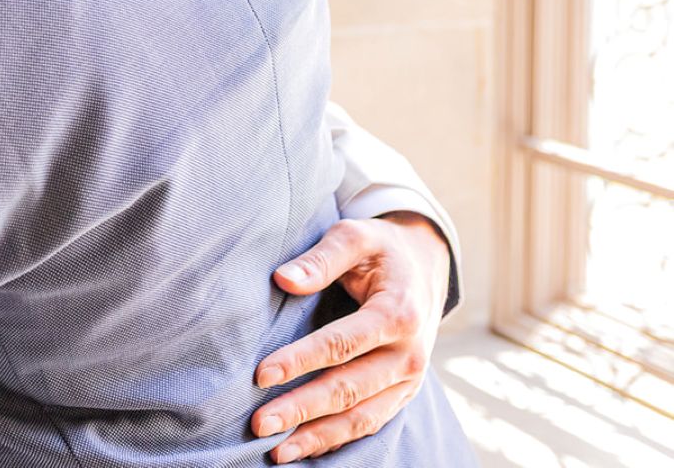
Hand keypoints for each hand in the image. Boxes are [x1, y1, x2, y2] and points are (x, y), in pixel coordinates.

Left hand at [251, 213, 451, 462]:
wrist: (425, 267)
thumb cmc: (380, 250)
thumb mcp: (355, 237)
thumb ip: (320, 259)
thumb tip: (283, 279)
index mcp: (397, 313)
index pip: (341, 344)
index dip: (300, 360)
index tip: (260, 374)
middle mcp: (409, 354)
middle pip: (348, 388)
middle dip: (301, 408)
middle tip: (259, 422)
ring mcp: (409, 379)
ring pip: (361, 417)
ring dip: (317, 436)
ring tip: (275, 450)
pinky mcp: (403, 393)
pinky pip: (371, 423)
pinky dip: (338, 439)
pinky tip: (304, 448)